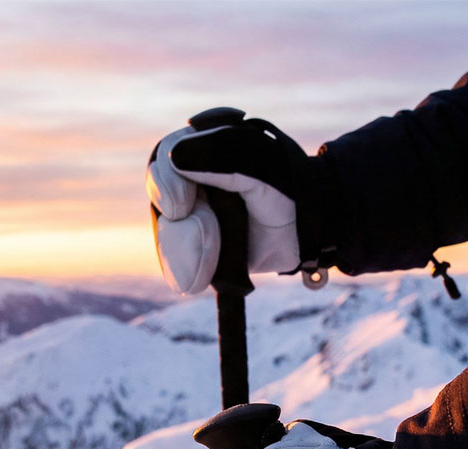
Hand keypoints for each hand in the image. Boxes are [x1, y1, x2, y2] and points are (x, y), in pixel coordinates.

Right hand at [146, 109, 325, 293]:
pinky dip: (186, 273)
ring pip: (166, 241)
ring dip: (186, 252)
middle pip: (160, 208)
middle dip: (180, 227)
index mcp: (198, 153)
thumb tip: (174, 158)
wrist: (307, 227)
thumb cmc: (286, 185)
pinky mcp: (199, 253)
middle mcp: (189, 187)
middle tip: (208, 230)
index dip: (164, 185)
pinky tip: (200, 277)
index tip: (181, 206)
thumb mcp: (257, 161)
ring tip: (214, 255)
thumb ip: (218, 154)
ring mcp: (191, 222)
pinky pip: (177, 268)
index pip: (161, 164)